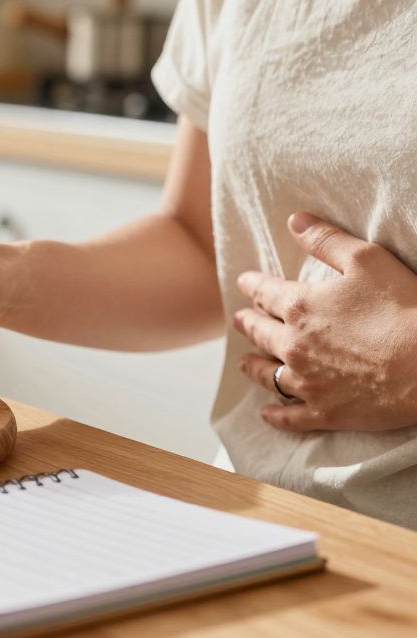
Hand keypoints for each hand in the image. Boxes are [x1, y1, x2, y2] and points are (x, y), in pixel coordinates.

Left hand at [234, 212, 416, 431]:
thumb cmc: (404, 308)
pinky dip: (275, 415)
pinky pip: (289, 416)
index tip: (244, 283)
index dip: (253, 286)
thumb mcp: (368, 261)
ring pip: (267, 374)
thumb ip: (327, 240)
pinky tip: (266, 414)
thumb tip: (295, 221)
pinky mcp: (324, 411)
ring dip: (254, 367)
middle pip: (261, 333)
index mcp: (300, 308)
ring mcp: (306, 382)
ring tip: (244, 363)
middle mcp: (294, 345)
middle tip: (238, 320)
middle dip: (248, 323)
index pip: (266, 293)